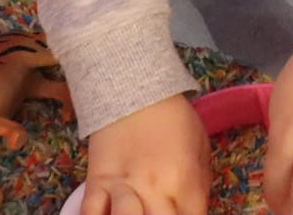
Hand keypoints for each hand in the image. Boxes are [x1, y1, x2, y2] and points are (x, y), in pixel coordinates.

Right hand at [81, 95, 209, 214]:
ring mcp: (124, 188)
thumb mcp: (201, 148)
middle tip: (157, 214)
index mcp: (185, 182)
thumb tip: (196, 211)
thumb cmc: (175, 119)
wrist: (135, 90)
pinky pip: (90, 213)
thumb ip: (199, 186)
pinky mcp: (97, 183)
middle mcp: (155, 190)